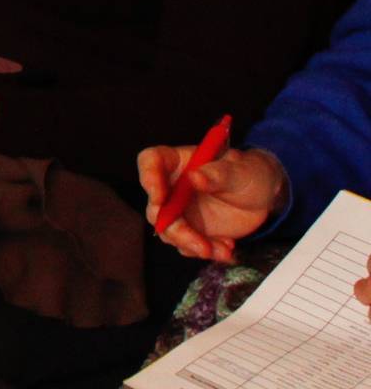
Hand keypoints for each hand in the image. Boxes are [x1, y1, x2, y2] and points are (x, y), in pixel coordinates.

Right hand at [140, 145, 286, 263]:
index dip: (148, 178)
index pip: (150, 161)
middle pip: (156, 207)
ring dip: (193, 245)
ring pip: (169, 232)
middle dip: (175, 230)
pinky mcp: (190, 230)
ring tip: (224, 249)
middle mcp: (171, 187)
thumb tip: (195, 176)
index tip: (159, 199)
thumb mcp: (240, 171)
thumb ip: (218, 174)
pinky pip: (188, 246)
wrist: (263, 198)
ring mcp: (179, 211)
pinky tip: (227, 247)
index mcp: (178, 162)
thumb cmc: (249, 174)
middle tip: (200, 244)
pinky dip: (207, 251)